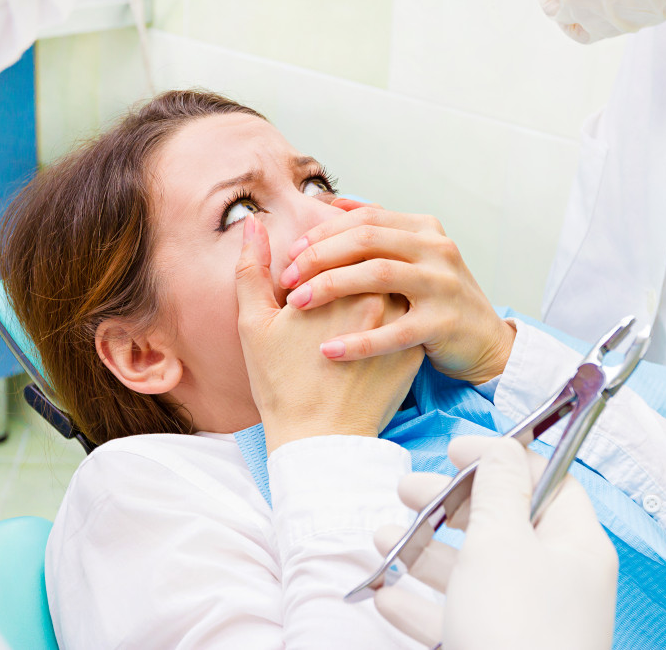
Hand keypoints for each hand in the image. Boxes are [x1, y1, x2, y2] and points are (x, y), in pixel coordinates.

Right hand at [235, 214, 423, 452]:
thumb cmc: (282, 385)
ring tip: (347, 313)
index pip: (343, 246)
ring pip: (393, 290)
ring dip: (375, 291)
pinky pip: (406, 323)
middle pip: (372, 263)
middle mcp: (382, 300)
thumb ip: (252, 269)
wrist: (319, 440)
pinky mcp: (414, 355)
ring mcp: (402, 328)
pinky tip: (365, 336)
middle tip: (326, 296)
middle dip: (352, 269)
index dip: (322, 254)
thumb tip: (253, 224)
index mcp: (345, 284)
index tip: (305, 276)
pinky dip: (390, 320)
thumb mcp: (255, 324)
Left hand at [279, 199, 514, 384]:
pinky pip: (394, 332)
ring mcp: (443, 285)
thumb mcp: (414, 256)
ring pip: (377, 275)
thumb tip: (331, 202)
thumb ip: (377, 230)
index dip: (323, 233)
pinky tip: (327, 350)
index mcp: (423, 229)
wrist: (486, 342)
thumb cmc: (438, 300)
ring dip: (330, 287)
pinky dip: (358, 342)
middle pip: (367, 240)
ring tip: (297, 304)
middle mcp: (436, 250)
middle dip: (319, 256)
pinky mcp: (444, 324)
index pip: (365, 218)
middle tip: (287, 278)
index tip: (291, 253)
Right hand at [373, 436, 617, 649]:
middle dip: (448, 504)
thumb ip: (498, 487)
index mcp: (573, 543)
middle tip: (405, 491)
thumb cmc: (517, 629)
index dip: (500, 459)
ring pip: (471, 572)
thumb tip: (501, 447)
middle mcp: (554, 579)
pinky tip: (384, 595)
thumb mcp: (503, 541)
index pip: (545, 480)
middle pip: (500, 522)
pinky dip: (420, 604)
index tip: (454, 451)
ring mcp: (525, 619)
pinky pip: (456, 617)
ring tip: (381, 538)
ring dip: (423, 551)